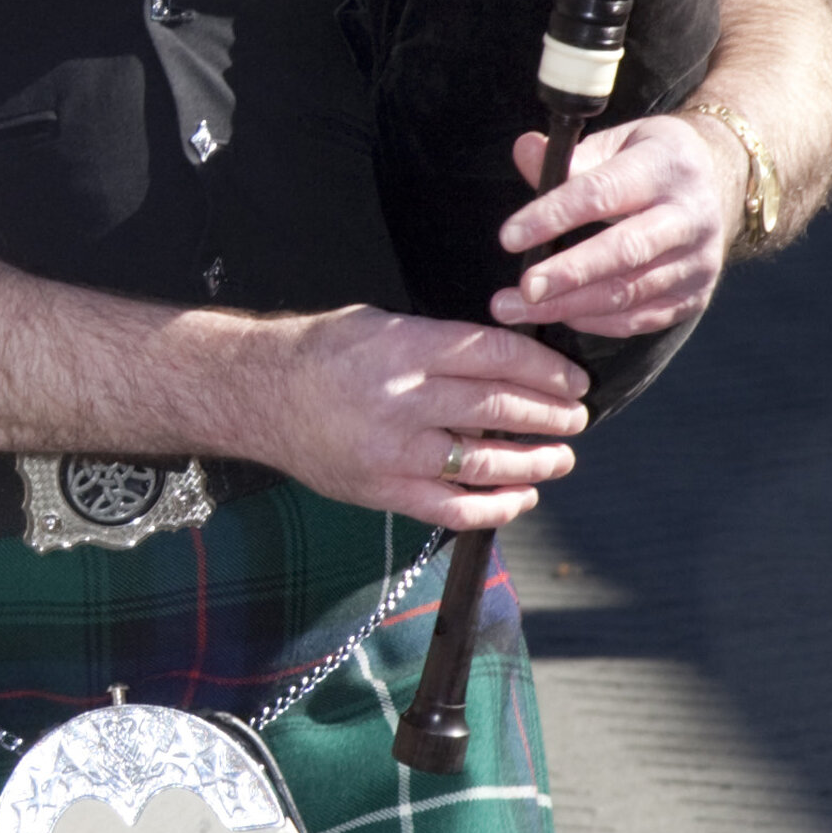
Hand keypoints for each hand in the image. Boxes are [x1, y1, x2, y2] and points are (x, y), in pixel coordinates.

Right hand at [240, 303, 591, 529]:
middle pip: (499, 409)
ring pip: (485, 462)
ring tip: (560, 457)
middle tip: (576, 418)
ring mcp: (394, 452)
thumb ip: (441, 343)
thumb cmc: (320, 354)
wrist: (255, 395)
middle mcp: (404, 401)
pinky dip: (496, 507)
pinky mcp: (382, 491)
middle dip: (550, 415)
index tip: (571, 381)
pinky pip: (452, 508)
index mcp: (407, 348)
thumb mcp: (382, 324)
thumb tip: (505, 359)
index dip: (545, 370)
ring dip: (534, 462)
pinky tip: (522, 497)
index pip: (497, 356)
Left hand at [491, 107, 737, 341]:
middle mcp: (690, 216)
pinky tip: (561, 315)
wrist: (722, 183)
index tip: (509, 237)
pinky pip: (641, 319)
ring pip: (630, 293)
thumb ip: (570, 156)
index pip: (603, 193)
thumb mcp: (618, 143)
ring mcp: (699, 260)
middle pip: (624, 251)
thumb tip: (525, 151)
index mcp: (666, 167)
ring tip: (518, 309)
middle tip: (521, 291)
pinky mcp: (696, 295)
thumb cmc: (650, 161)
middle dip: (569, 274)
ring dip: (570, 306)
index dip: (553, 215)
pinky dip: (597, 322)